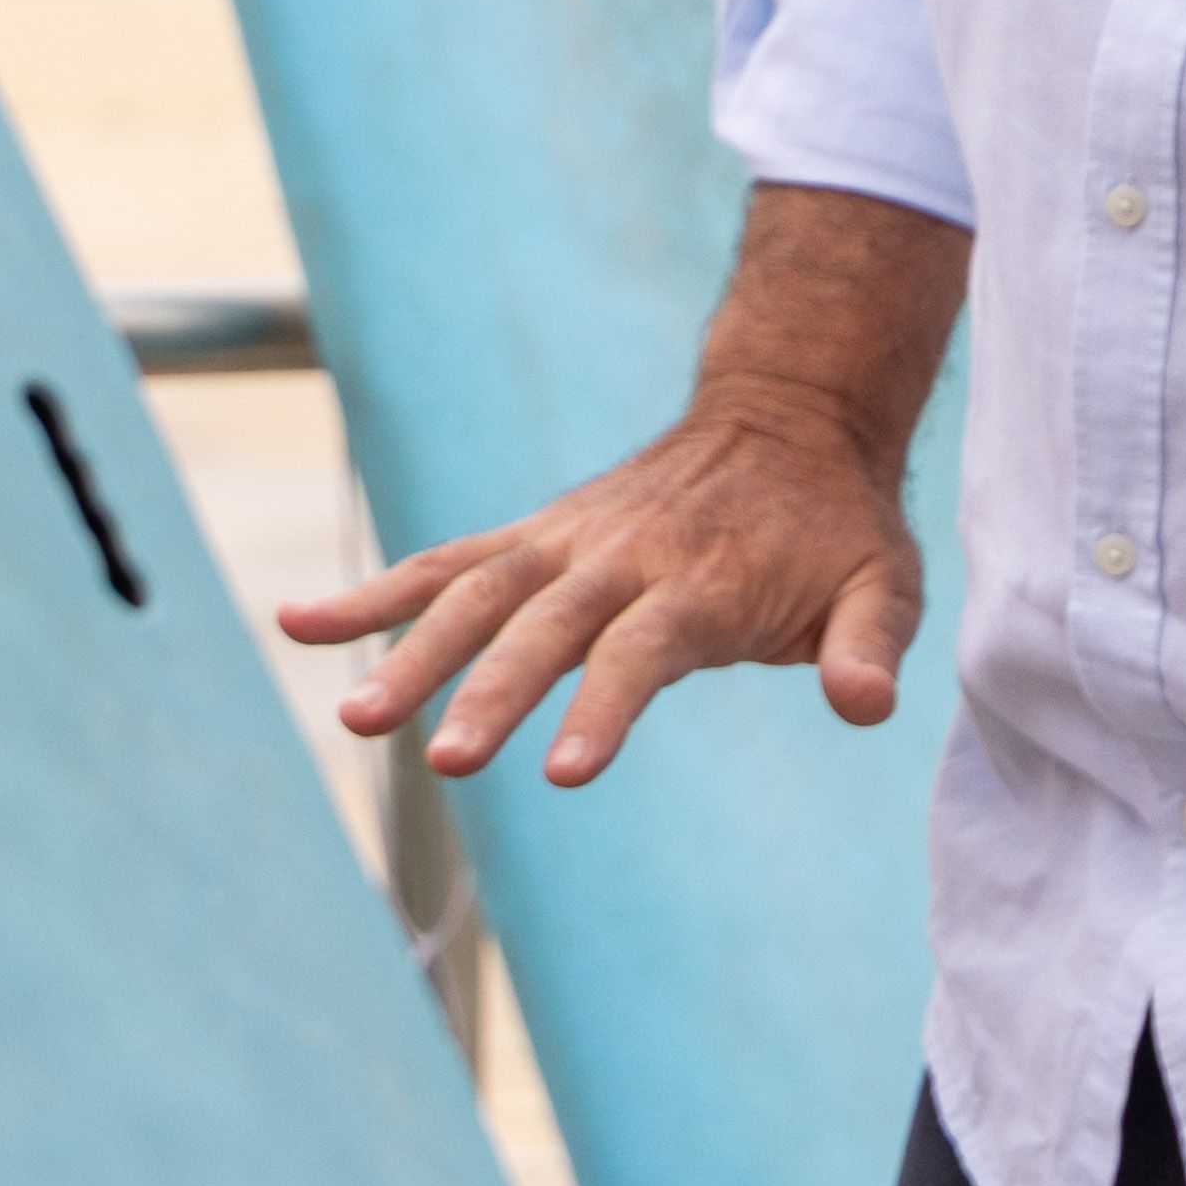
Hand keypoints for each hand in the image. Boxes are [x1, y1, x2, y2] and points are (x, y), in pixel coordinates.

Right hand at [280, 398, 926, 794]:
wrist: (787, 412)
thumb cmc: (837, 524)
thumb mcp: (887, 583)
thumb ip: (870, 645)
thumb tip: (864, 704)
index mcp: (701, 583)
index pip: (641, 653)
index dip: (601, 709)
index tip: (559, 772)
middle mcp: (619, 560)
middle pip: (540, 630)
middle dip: (488, 695)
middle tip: (440, 760)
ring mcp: (565, 544)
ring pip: (471, 596)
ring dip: (409, 654)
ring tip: (353, 719)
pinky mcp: (532, 538)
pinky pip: (441, 565)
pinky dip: (374, 594)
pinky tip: (298, 627)